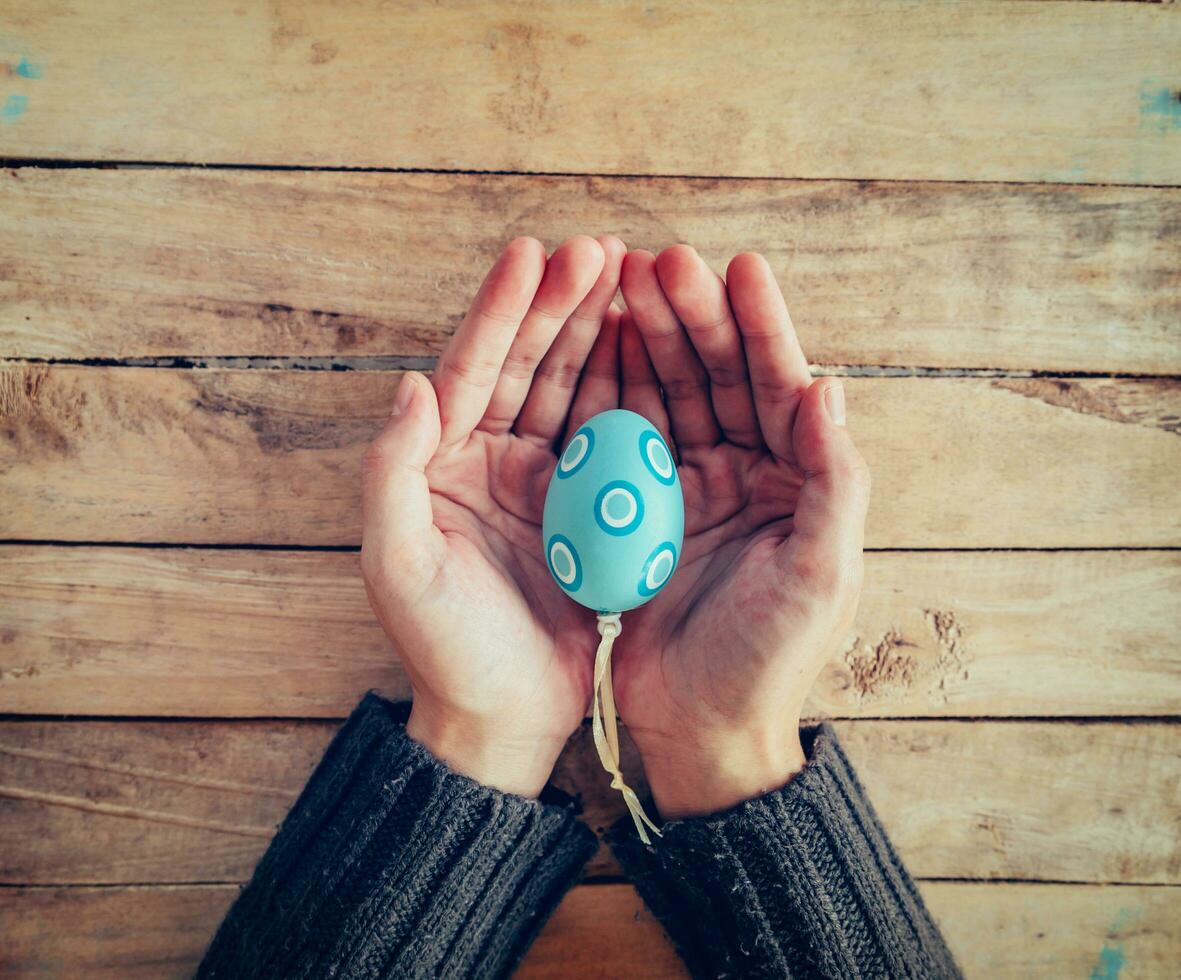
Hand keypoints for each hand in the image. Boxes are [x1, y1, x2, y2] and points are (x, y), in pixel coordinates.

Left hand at [360, 234, 625, 796]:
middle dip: (561, 305)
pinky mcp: (583, 508)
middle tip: (601, 249)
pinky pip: (608, 435)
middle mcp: (488, 460)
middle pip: (526, 364)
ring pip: (571, 388)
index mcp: (440, 464)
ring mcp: (539, 481)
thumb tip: (410, 384)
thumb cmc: (443, 649)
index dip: (501, 311)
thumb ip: (391, 474)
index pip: (471, 370)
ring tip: (634, 280)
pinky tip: (654, 351)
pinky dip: (629, 389)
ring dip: (598, 333)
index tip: (533, 253)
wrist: (500, 719)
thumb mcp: (400, 565)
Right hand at [612, 246, 870, 818]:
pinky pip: (625, 437)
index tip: (737, 266)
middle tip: (657, 261)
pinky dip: (610, 391)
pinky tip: (589, 349)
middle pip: (720, 378)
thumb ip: (836, 482)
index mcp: (799, 482)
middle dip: (692, 317)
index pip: (782, 387)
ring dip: (646, 340)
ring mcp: (691, 489)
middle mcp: (748, 474)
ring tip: (617, 285)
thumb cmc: (770, 660)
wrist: (700, 730)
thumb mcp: (821, 575)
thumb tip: (832, 388)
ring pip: (670, 396)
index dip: (761, 327)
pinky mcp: (640, 512)